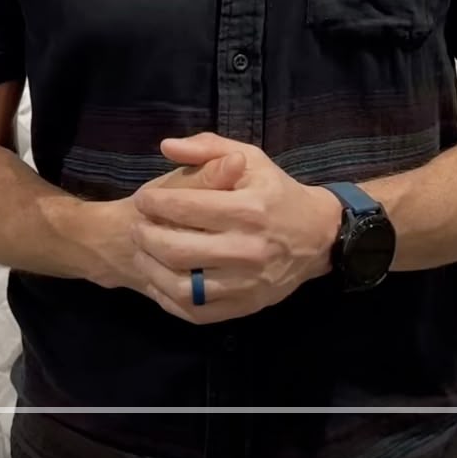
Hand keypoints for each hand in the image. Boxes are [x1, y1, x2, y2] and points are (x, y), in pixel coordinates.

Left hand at [119, 132, 340, 324]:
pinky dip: (170, 299)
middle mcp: (247, 249)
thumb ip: (208, 148)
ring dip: (152, 269)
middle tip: (139, 226)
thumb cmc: (277, 193)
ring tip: (143, 253)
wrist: (318, 236)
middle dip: (147, 236)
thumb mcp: (251, 159)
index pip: (185, 207)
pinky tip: (160, 281)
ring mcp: (246, 283)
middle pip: (177, 249)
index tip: (143, 199)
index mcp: (249, 209)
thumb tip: (166, 146)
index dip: (155, 202)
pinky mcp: (245, 306)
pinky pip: (196, 311)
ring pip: (182, 286)